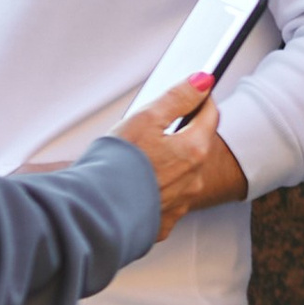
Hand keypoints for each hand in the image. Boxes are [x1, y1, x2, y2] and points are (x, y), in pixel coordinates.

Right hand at [117, 82, 245, 233]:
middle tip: (160, 125)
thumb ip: (177, 98)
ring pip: (183, 174)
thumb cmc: (115, 165)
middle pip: (198, 145)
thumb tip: (201, 83)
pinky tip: (138, 183)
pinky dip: (157, 189)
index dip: (202, 100)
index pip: (210, 116)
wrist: (93, 211)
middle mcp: (193, 179)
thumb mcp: (145, 119)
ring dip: (171, 162)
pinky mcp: (163, 221)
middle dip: (184, 131)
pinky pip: (167, 199)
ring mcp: (180, 202)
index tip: (196, 93)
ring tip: (142, 157)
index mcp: (193, 150)